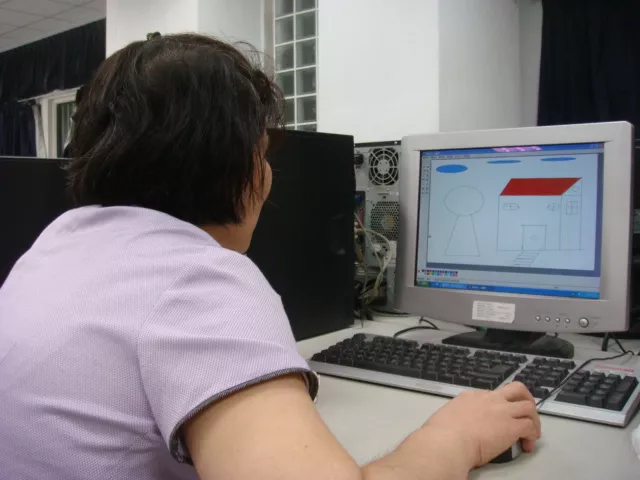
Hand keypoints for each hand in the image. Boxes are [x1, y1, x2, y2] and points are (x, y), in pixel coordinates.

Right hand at [423, 382, 540, 467]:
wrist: (448, 441)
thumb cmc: (441, 434)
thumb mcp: (446, 417)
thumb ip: (457, 417)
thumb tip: (457, 425)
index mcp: (471, 396)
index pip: (492, 394)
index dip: (499, 405)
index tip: (499, 417)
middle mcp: (489, 399)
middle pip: (515, 389)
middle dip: (525, 398)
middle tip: (526, 411)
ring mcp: (502, 411)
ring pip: (528, 405)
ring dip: (533, 418)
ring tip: (532, 431)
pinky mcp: (512, 426)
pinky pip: (530, 426)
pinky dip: (532, 436)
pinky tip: (527, 444)